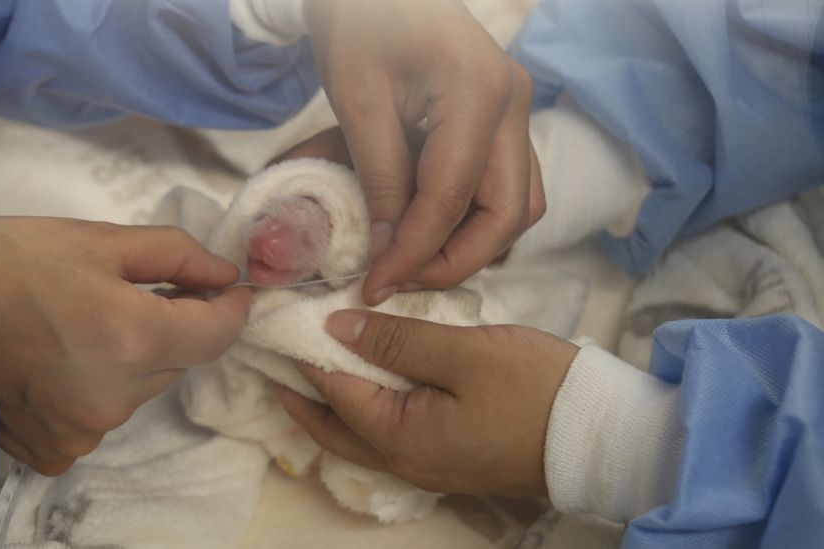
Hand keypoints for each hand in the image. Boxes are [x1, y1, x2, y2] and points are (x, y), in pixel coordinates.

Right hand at [0, 217, 250, 475]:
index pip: (217, 334)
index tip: (229, 289)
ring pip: (142, 389)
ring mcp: (85, 431)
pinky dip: (96, 390)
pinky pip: (102, 417)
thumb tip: (224, 275)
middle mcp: (116, 398)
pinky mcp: (56, 451)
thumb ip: (174, 257)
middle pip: (178, 361)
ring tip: (81, 323)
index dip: (231, 309)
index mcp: (131, 338)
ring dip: (133, 359)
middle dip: (171, 326)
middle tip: (134, 292)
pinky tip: (59, 360)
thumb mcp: (94, 239)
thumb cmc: (1, 263)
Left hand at [273, 310, 577, 496]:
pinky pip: (389, 437)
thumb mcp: (463, 354)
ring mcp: (429, 466)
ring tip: (312, 370)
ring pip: (361, 436)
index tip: (279, 323)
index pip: (333, 392)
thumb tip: (335, 327)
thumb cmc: (533, 388)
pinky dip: (366, 411)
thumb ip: (396, 342)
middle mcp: (405, 461)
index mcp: (400, 437)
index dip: (303, 355)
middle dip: (300, 396)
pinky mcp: (450, 458)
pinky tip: (370, 385)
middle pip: (334, 430)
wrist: (599, 434)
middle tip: (272, 361)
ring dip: (332, 405)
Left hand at [304, 0, 544, 303]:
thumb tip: (389, 251)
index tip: (377, 286)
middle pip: (509, 212)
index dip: (414, 252)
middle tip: (402, 281)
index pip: (453, 199)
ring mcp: (515, 109)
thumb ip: (380, 179)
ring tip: (415, 261)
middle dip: (456, 260)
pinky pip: (508, 183)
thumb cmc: (360, 21)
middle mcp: (514, 104)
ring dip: (474, 243)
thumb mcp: (357, 100)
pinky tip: (432, 229)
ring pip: (519, 203)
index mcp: (479, 93)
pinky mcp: (503, 115)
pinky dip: (477, 217)